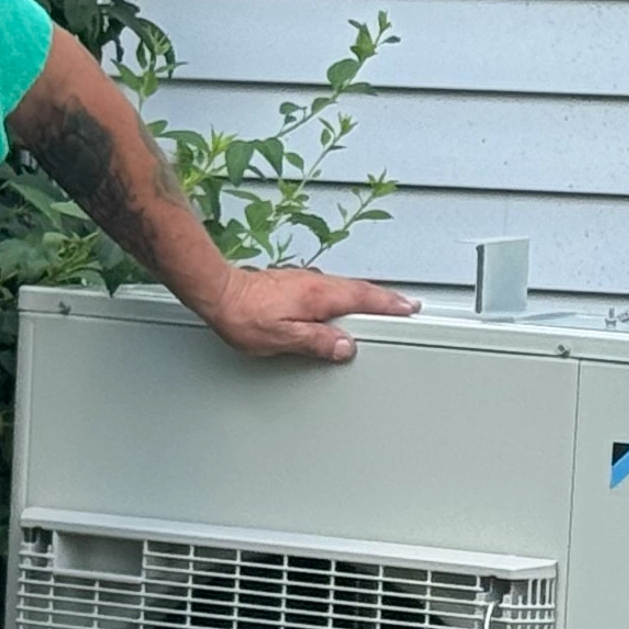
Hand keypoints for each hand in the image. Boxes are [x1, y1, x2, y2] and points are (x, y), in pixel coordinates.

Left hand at [203, 264, 418, 360]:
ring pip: (346, 287)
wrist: (219, 293)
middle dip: (386, 298)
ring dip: (368, 295)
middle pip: (360, 289)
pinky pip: (331, 287)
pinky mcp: (295, 282)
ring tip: (383, 304)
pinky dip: (347, 294)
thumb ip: (316, 342)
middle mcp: (315, 284)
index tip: (409, 307)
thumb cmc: (243, 316)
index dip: (389, 305)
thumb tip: (344, 347)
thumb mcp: (282, 338)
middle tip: (406, 305)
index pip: (364, 300)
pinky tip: (345, 302)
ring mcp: (305, 280)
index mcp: (318, 297)